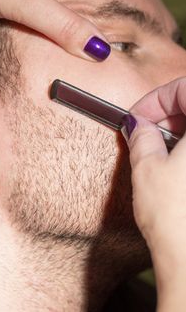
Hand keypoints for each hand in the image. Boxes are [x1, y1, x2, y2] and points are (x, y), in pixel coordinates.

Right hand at [122, 78, 185, 310]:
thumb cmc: (176, 219)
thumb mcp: (147, 168)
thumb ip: (142, 136)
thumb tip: (139, 125)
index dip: (157, 98)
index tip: (138, 115)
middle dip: (169, 112)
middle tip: (145, 129)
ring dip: (180, 129)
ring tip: (158, 147)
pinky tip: (176, 162)